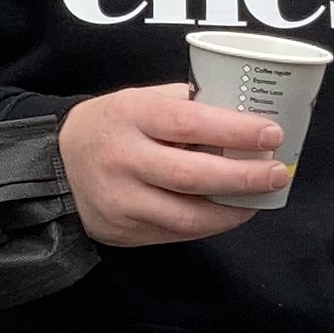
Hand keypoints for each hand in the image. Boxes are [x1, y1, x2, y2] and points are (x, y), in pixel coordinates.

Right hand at [59, 82, 292, 246]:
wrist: (56, 164)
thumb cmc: (111, 125)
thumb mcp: (139, 99)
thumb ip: (184, 105)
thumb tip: (242, 113)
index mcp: (130, 116)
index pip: (189, 123)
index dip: (235, 131)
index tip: (272, 134)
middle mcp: (122, 159)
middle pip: (191, 176)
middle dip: (243, 178)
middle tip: (277, 172)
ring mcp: (120, 201)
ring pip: (187, 216)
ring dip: (232, 211)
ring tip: (260, 199)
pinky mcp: (123, 231)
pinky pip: (176, 233)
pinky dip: (209, 224)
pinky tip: (228, 212)